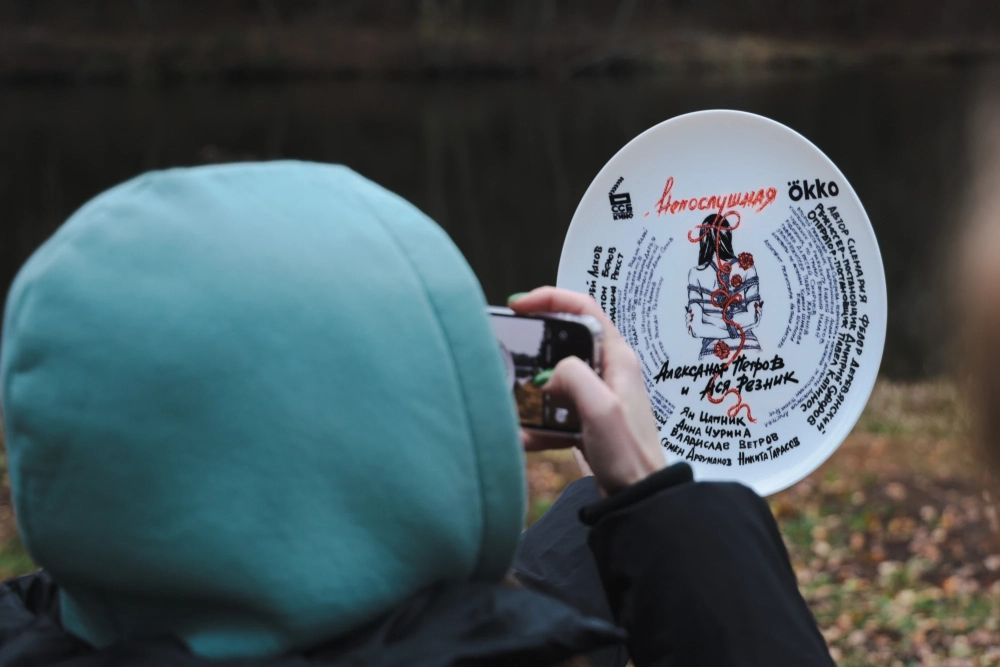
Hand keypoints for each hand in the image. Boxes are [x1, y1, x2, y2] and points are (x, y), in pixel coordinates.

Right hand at [510, 287, 665, 495]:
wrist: (638, 499)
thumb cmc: (630, 454)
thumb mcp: (601, 408)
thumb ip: (573, 375)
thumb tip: (548, 372)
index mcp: (616, 358)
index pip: (583, 308)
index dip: (550, 299)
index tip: (519, 305)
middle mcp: (607, 371)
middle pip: (563, 341)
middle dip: (534, 349)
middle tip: (509, 353)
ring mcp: (595, 395)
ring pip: (553, 379)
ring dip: (530, 393)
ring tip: (512, 405)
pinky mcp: (585, 420)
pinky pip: (552, 411)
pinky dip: (536, 423)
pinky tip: (524, 438)